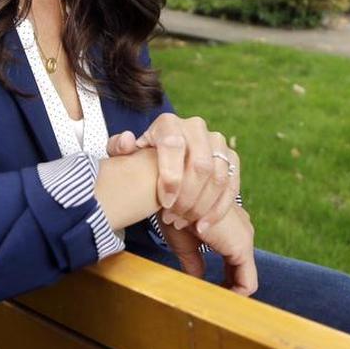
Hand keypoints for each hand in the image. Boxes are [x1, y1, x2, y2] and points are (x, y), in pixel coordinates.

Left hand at [107, 117, 239, 234]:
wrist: (167, 162)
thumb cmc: (144, 160)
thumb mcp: (124, 154)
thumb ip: (118, 148)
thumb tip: (127, 141)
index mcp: (168, 123)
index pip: (174, 145)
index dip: (171, 177)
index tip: (164, 202)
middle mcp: (196, 127)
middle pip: (200, 165)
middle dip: (187, 197)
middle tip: (172, 217)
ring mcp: (217, 142)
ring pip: (218, 177)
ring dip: (201, 206)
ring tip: (182, 221)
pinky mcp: (231, 158)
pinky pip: (231, 185)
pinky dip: (218, 209)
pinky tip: (201, 226)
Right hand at [158, 205, 257, 296]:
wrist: (172, 195)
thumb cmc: (174, 212)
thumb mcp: (185, 241)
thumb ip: (194, 262)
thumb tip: (197, 280)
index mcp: (229, 228)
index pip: (234, 263)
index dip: (224, 282)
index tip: (206, 294)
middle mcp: (242, 231)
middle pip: (242, 272)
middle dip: (228, 289)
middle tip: (212, 306)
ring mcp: (244, 238)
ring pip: (246, 279)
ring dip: (230, 295)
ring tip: (213, 307)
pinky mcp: (241, 246)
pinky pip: (247, 283)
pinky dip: (234, 295)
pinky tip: (217, 301)